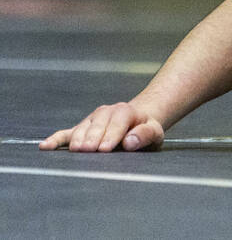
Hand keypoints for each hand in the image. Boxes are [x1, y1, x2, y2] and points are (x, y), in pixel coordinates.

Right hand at [39, 102, 163, 151]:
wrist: (138, 120)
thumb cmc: (146, 130)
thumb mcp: (154, 132)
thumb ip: (144, 135)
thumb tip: (129, 142)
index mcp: (125, 112)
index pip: (117, 123)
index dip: (111, 136)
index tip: (104, 149)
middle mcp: (106, 112)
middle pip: (97, 126)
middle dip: (93, 138)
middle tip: (88, 151)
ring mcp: (91, 120)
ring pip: (82, 129)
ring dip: (78, 140)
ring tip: (76, 151)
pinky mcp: (81, 128)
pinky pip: (66, 133)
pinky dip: (55, 140)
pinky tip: (45, 147)